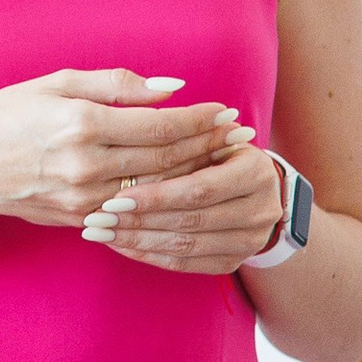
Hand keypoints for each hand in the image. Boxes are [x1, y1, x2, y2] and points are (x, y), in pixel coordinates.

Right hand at [0, 70, 248, 229]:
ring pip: (157, 188)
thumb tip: (170, 89)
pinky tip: (187, 187)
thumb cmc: (8, 117)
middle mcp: (87, 164)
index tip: (227, 112)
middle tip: (241, 136)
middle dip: (209, 146)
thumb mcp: (57, 84)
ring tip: (225, 160)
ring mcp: (85, 197)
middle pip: (167, 159)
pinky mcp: (81, 218)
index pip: (160, 125)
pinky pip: (135, 209)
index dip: (199, 120)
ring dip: (196, 174)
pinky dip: (165, 198)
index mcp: (84, 123)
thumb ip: (117, 85)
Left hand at [80, 140, 284, 276]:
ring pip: (185, 246)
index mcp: (257, 171)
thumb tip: (157, 97)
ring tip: (102, 232)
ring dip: (138, 240)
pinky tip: (120, 245)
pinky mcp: (233, 261)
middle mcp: (262, 210)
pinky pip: (185, 264)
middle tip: (99, 218)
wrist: (255, 186)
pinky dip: (149, 255)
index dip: (157, 195)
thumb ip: (187, 127)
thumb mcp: (212, 130)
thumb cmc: (220, 149)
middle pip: (190, 220)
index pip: (199, 189)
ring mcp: (250, 241)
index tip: (116, 195)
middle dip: (141, 220)